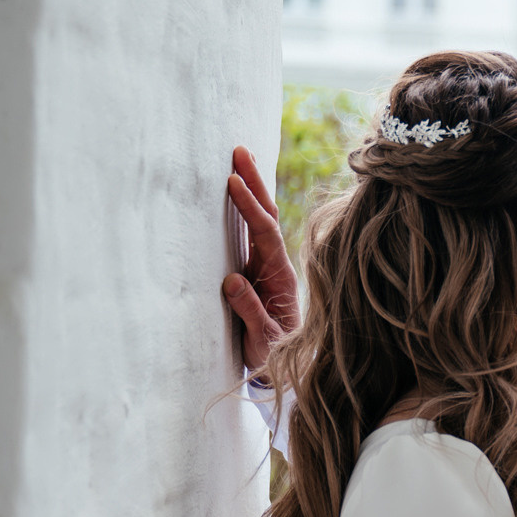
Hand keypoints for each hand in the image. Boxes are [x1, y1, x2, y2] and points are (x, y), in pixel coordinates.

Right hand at [222, 145, 297, 371]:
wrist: (286, 366)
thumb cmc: (273, 353)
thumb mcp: (262, 338)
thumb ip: (249, 311)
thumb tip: (231, 281)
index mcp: (279, 275)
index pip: (264, 233)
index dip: (250, 207)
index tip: (233, 183)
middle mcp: (275, 264)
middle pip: (266, 215)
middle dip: (253, 183)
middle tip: (239, 151)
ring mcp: (266, 264)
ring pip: (259, 220)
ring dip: (251, 189)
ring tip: (239, 159)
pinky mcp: (256, 269)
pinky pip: (251, 232)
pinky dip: (246, 208)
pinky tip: (239, 189)